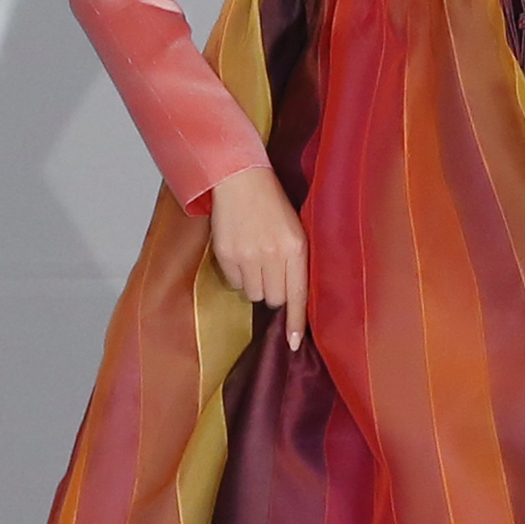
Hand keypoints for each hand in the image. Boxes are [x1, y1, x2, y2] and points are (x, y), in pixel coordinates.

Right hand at [204, 165, 309, 349]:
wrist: (240, 180)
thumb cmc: (273, 204)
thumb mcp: (295, 229)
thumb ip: (296, 261)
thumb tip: (291, 298)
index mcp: (296, 247)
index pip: (297, 294)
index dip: (294, 322)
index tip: (292, 343)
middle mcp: (272, 255)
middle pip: (273, 299)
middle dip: (273, 293)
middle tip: (270, 272)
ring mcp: (247, 256)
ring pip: (253, 294)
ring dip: (255, 285)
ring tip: (255, 260)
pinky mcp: (226, 255)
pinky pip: (234, 283)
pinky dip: (238, 276)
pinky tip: (241, 255)